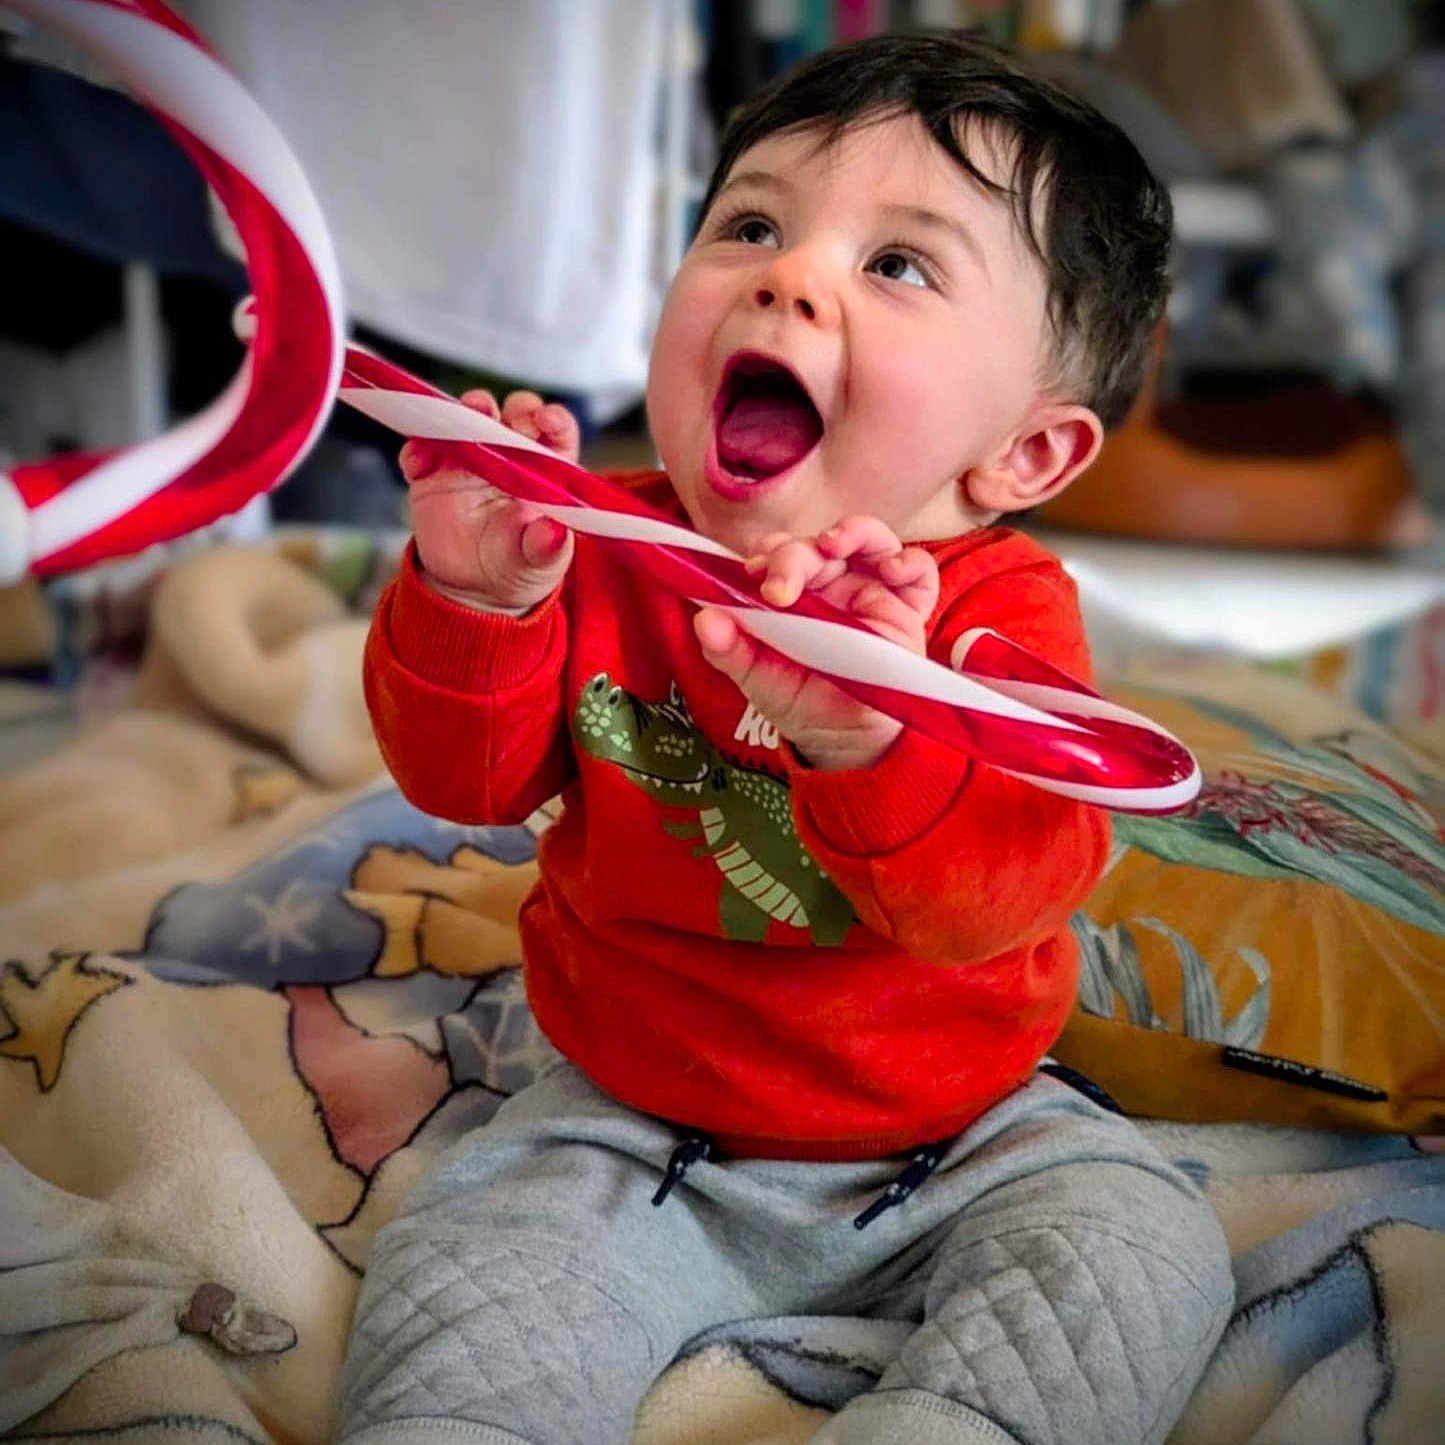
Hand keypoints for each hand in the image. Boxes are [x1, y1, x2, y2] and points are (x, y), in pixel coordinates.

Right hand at [401, 389, 580, 611]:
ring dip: (459, 414)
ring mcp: (469, 459)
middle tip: (494, 414)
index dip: (553, 419)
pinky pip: (420, 452)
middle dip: (506, 407)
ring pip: (465, 421)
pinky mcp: (432, 473)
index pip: (556, 431)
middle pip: (513, 414)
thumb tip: (553, 534)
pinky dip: (416, 450)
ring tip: (456, 423)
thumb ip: (546, 547)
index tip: (546, 420)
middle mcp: (510, 454)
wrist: (474, 586)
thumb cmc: (519, 564)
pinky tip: (419, 463)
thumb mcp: (538, 562)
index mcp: (546, 470)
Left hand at [693, 516, 939, 770]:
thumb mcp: (759, 679)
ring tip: (834, 545)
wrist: (844, 738)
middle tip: (780, 586)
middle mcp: (831, 583)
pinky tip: (890, 570)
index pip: (780, 552)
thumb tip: (704, 621)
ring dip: (853, 533)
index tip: (752, 571)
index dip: (768, 553)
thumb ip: (730, 650)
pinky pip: (917, 571)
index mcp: (793, 591)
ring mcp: (870, 590)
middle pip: (817, 545)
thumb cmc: (800, 699)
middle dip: (795, 554)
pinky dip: (907, 562)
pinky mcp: (907, 608)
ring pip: (868, 539)